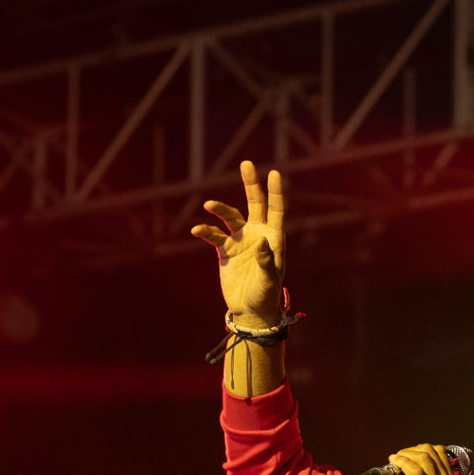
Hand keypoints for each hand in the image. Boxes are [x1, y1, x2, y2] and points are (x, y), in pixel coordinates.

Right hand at [191, 161, 284, 325]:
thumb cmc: (266, 295)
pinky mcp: (225, 250)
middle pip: (254, 203)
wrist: (251, 311)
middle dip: (250, 184)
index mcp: (273, 238)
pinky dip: (206, 231)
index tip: (273, 172)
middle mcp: (257, 234)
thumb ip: (267, 260)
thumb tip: (261, 241)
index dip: (275, 192)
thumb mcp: (269, 279)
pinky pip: (214, 235)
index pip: (275, 210)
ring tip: (208, 205)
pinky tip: (198, 230)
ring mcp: (240, 240)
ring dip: (220, 208)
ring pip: (230, 216)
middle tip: (246, 163)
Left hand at [385, 444, 466, 474]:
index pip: (440, 452)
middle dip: (411, 450)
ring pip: (422, 457)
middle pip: (430, 450)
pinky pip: (414, 471)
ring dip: (404, 455)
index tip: (410, 457)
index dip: (421, 450)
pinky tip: (394, 464)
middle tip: (400, 458)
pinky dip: (402, 463)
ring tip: (394, 460)